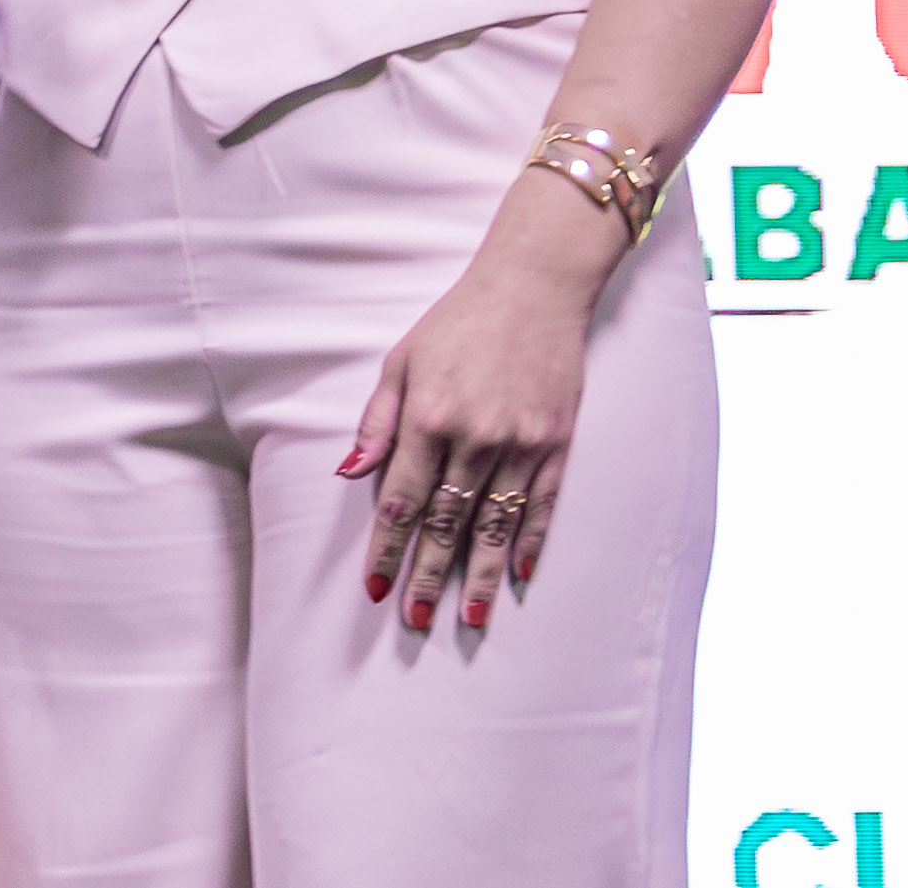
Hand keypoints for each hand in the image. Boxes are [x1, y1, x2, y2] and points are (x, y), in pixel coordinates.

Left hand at [340, 248, 597, 633]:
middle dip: (427, 575)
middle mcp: (475, 437)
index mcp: (428, 418)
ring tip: (468, 618)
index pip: (401, 500)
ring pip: (496, 525)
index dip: (387, 549)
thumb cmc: (457, 324)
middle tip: (416, 619)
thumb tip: (349, 474)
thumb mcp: (401, 362)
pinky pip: (544, 506)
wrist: (533, 289)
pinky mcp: (558, 443)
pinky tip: (521, 576)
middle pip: (446, 523)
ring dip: (480, 575)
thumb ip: (377, 422)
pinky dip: (532, 543)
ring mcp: (522, 444)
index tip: (375, 587)